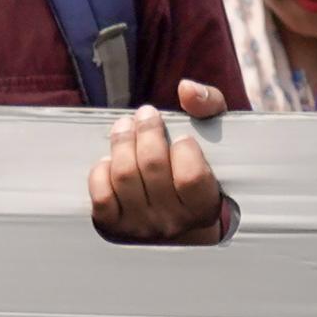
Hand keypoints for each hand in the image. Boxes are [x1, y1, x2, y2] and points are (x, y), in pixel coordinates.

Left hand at [88, 82, 234, 245]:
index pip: (191, 176)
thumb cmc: (198, 170)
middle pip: (152, 167)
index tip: (183, 137)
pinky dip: (102, 171)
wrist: (179, 219)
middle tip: (145, 114)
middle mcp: (172, 223)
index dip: (185, 148)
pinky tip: (111, 159)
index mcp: (204, 206)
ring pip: (124, 175)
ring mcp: (141, 227)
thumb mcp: (214, 136)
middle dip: (146, 131)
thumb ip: (209, 105)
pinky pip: (101, 194)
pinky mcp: (114, 226)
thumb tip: (186, 89)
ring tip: (125, 126)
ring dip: (121, 142)